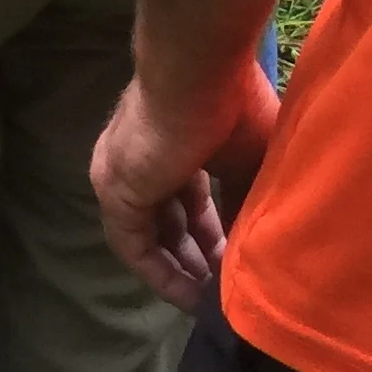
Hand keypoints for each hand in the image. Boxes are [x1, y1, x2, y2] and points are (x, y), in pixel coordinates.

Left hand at [90, 67, 278, 312]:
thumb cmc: (233, 103)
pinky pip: (135, 246)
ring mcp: (122, 174)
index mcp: (174, 143)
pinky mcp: (114, 190)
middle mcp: (143, 159)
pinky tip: (193, 298)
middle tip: (230, 292)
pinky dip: (162, 273)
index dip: (217, 234)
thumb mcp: (252, 159)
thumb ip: (247, 200)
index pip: (191, 199)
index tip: (242, 264)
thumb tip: (256, 245)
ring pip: (153, 235)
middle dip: (202, 258)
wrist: (197, 69)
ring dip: (185, 270)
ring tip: (217, 303)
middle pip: (171, 220)